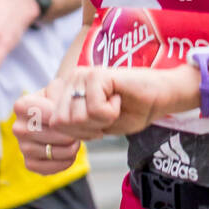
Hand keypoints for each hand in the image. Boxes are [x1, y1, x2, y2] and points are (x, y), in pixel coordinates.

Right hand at [14, 80, 81, 175]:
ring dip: (70, 148)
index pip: (47, 113)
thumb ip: (63, 96)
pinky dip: (64, 162)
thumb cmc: (59, 100)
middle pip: (52, 133)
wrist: (56, 116)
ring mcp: (22, 147)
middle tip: (81, 130)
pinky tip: (71, 154)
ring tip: (76, 140)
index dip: (64, 115)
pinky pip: (49, 168)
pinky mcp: (29, 163)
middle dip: (71, 133)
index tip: (74, 115)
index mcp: (21, 106)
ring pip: (52, 151)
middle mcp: (17, 127)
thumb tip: (69, 110)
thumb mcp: (61, 90)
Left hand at [47, 63, 199, 138]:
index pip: (53, 124)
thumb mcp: (94, 126)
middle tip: (106, 116)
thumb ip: (71, 127)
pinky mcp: (97, 74)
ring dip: (100, 122)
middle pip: (61, 124)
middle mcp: (70, 80)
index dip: (76, 134)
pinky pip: (95, 109)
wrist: (159, 98)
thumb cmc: (129, 112)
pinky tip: (119, 99)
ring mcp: (82, 75)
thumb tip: (50, 129)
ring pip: (77, 118)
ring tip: (113, 106)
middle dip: (87, 130)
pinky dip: (110, 113)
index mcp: (66, 92)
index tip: (97, 125)